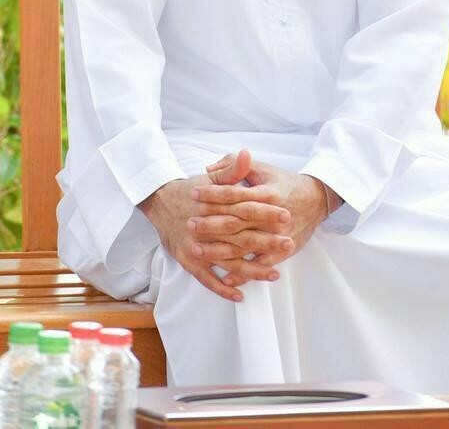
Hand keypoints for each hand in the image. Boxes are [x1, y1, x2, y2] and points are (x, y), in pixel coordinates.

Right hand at [137, 150, 294, 301]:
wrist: (160, 202)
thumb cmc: (192, 189)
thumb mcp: (212, 177)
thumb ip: (232, 170)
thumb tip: (247, 154)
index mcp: (214, 205)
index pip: (244, 209)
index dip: (265, 212)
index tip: (285, 215)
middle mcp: (206, 227)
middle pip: (239, 236)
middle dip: (265, 241)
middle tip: (288, 244)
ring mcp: (196, 247)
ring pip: (227, 261)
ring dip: (251, 269)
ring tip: (274, 274)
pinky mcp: (188, 260)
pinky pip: (206, 278)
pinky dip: (222, 288)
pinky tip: (240, 294)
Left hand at [191, 153, 329, 287]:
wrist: (315, 199)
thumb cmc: (283, 183)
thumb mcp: (262, 169)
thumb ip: (235, 165)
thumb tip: (209, 169)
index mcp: (266, 192)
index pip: (234, 192)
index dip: (213, 193)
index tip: (193, 193)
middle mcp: (271, 215)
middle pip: (237, 221)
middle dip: (211, 223)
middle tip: (190, 224)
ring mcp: (277, 235)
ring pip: (244, 245)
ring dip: (220, 250)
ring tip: (197, 251)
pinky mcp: (283, 250)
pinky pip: (260, 264)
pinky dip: (243, 272)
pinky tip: (225, 278)